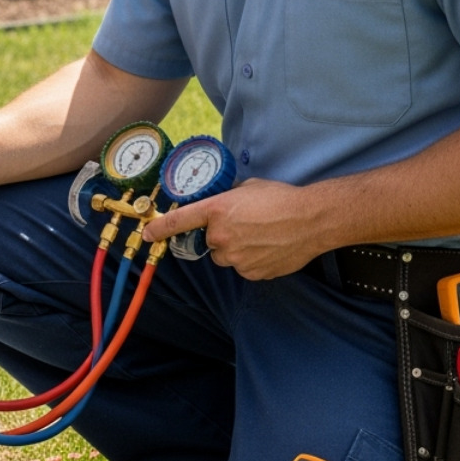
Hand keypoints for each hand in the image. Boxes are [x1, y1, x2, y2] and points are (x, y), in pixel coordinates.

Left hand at [142, 178, 325, 280]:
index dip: (160, 228)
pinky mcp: (251, 272)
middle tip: (246, 225)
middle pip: (210, 242)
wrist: (311, 220)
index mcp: (218, 210)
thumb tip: (222, 202)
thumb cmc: (282, 199)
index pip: (180, 221)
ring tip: (261, 236)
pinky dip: (252, 260)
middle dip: (222, 235)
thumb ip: (228, 197)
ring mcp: (236, 257)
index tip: (148, 233)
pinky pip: (243, 267)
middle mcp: (222, 236)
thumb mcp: (249, 188)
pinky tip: (269, 247)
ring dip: (237, 249)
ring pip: (226, 256)